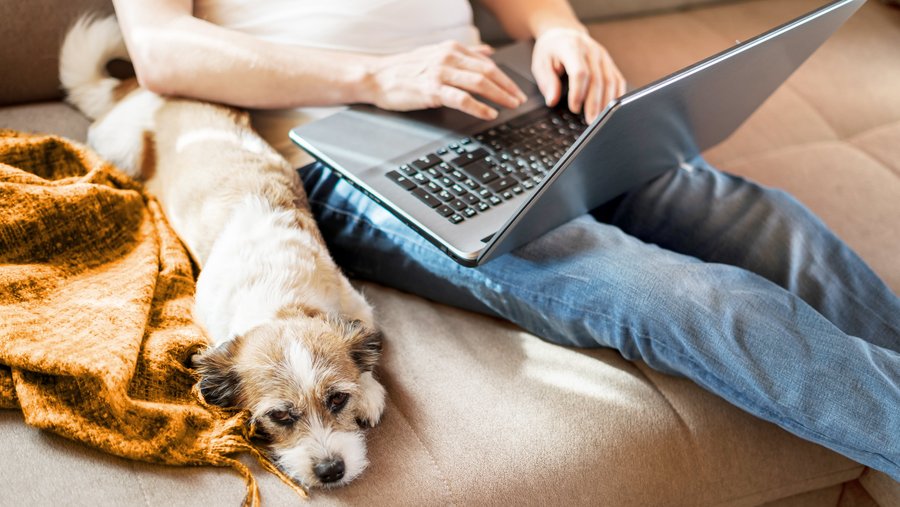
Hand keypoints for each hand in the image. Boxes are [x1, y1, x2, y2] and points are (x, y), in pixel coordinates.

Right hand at [365, 40, 526, 119]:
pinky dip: (479, 107)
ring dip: (499, 96)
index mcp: (451, 49)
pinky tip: (489, 113)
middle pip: (487, 72)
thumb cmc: (404, 69)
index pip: (486, 62)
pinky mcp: (432, 90)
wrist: (377, 76)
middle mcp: (448, 57)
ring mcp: (440, 73)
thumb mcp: (436, 54)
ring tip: (511, 106)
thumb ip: (464, 54)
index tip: (515, 89)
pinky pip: (462, 99)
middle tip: (519, 99)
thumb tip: (488, 52)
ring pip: (479, 83)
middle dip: (507, 87)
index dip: (504, 77)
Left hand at [531, 28, 625, 122]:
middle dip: (594, 103)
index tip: (574, 108)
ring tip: (600, 119)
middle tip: (591, 122)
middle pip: (597, 79)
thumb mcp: (540, 64)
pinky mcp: (609, 62)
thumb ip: (547, 82)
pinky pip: (617, 79)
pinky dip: (616, 95)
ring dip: (606, 102)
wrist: (563, 33)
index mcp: (572, 47)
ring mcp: (603, 55)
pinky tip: (611, 108)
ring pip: (610, 80)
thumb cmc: (551, 50)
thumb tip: (552, 101)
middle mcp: (591, 50)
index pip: (580, 72)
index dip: (578, 92)